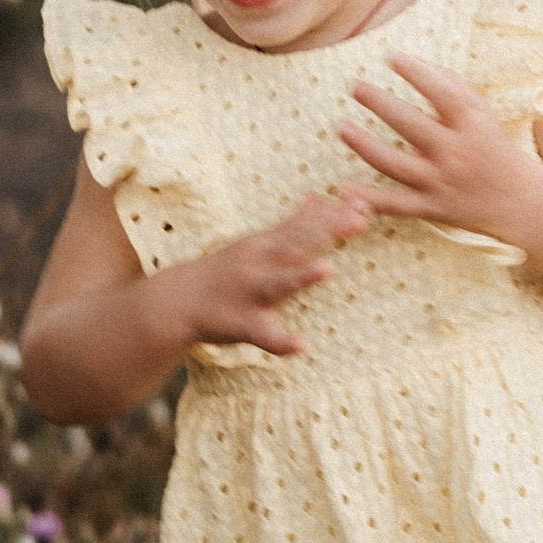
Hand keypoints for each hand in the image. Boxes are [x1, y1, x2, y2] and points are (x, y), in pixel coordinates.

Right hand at [180, 189, 369, 357]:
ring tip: (327, 269)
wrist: (178, 301)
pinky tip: (300, 345)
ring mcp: (250, 293)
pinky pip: (263, 334)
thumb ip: (292, 224)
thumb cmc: (227, 271)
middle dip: (326, 233)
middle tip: (358, 222)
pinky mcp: (242, 323)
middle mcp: (259, 263)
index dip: (333, 215)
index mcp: (266, 244)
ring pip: (278, 284)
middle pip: (295, 245)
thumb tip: (318, 198)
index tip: (364, 202)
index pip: (303, 225)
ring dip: (301, 277)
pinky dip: (280, 341)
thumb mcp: (258, 242)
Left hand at [338, 49, 540, 240]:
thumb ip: (450, 84)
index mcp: (471, 125)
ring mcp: (441, 183)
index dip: (416, 72)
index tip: (391, 56)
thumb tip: (410, 59)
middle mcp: (455, 152)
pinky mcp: (432, 208)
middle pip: (409, 124)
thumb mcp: (482, 113)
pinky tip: (343, 188)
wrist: (520, 201)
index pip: (442, 92)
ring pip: (394, 163)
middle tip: (355, 85)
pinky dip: (369, 200)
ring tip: (340, 125)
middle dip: (379, 102)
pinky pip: (395, 205)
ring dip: (363, 144)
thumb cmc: (495, 148)